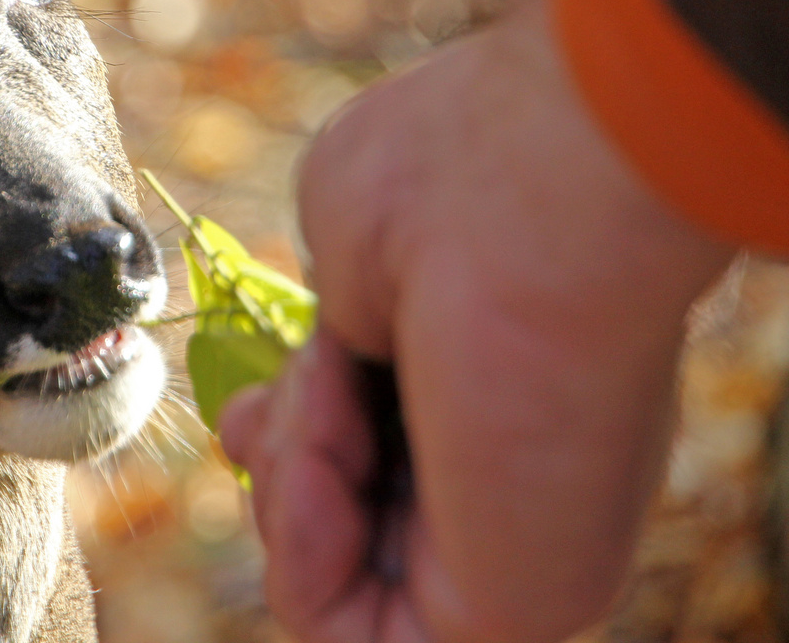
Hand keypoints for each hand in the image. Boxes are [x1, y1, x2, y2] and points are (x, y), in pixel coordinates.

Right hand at [220, 0, 733, 642]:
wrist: (527, 204)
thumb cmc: (448, 190)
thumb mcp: (356, 261)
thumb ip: (336, 348)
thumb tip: (281, 417)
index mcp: (486, 381)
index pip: (374, 456)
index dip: (294, 436)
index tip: (262, 401)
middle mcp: (499, 468)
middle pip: (339, 517)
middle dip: (286, 458)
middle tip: (317, 384)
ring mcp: (503, 544)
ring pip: (330, 576)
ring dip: (290, 487)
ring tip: (329, 406)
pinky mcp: (500, 615)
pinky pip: (347, 628)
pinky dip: (304, 553)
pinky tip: (328, 472)